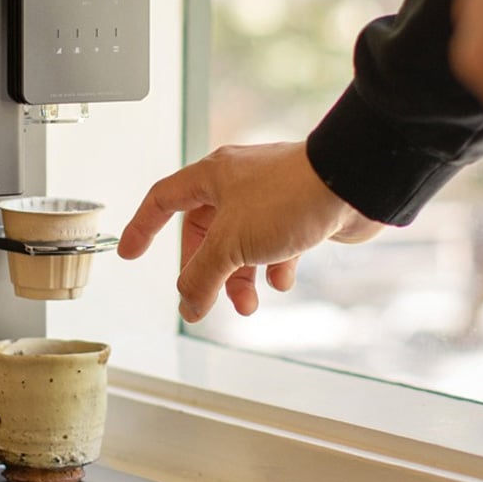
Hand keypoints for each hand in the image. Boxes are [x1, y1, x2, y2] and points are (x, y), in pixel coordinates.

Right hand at [117, 142, 381, 321]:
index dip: (142, 228)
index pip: (161, 201)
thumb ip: (202, 277)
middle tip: (207, 299)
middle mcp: (237, 184)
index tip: (129, 253)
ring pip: (241, 244)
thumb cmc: (291, 196)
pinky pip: (274, 245)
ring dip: (241, 278)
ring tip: (249, 303)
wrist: (353, 184)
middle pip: (204, 234)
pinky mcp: (298, 211)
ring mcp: (269, 197)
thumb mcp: (231, 243)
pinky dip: (273, 267)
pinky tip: (281, 281)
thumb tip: (188, 304)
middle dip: (207, 272)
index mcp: (211, 177)